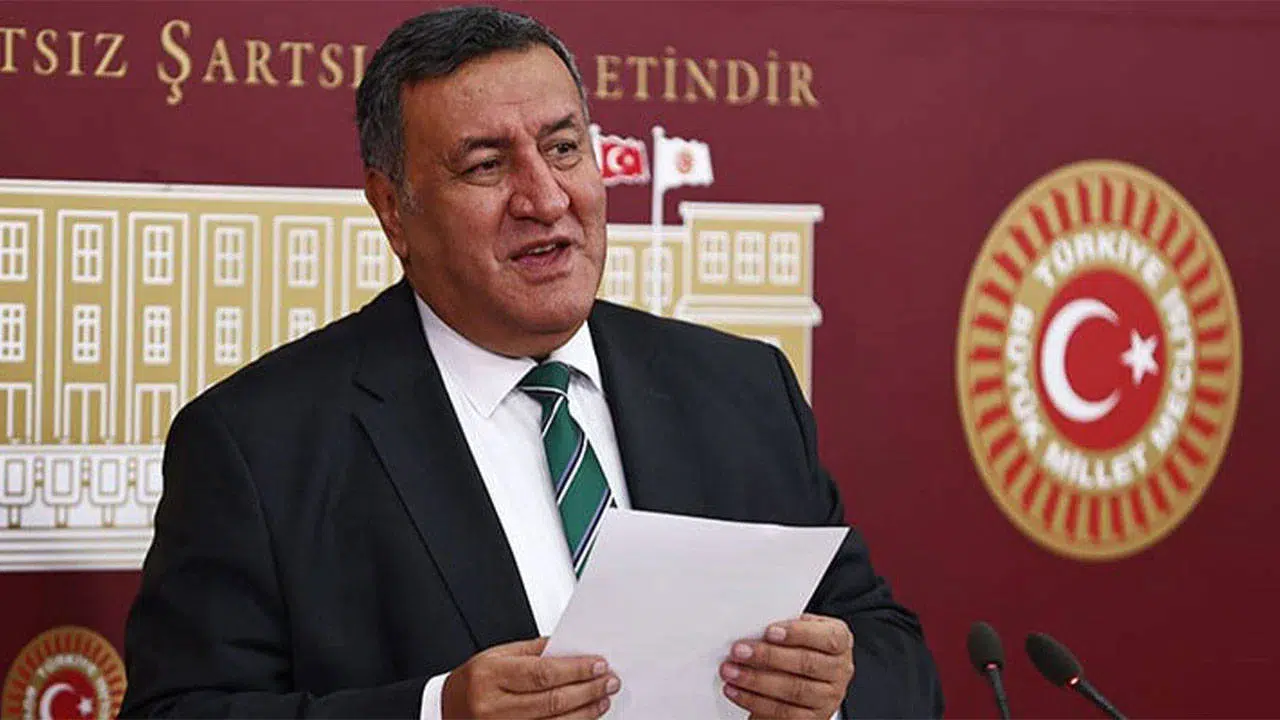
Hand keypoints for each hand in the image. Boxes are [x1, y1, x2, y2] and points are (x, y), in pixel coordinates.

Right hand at [441, 637, 619, 718]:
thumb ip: (533, 652)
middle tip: (609, 682)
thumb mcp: (496, 656)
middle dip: (587, 690)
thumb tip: (570, 649)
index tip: (599, 664)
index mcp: (491, 676)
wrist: (447, 710)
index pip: (542, 673)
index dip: (576, 669)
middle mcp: (494, 706)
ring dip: (585, 713)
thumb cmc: (473, 682)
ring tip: (602, 700)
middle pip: (552, 700)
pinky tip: (583, 718)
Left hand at [720, 613, 854, 718]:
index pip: (827, 637)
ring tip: (731, 672)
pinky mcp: (813, 718)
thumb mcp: (798, 630)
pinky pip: (784, 712)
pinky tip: (737, 691)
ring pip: (794, 689)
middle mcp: (839, 670)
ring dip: (757, 681)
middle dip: (768, 656)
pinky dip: (755, 701)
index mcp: (839, 641)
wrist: (800, 678)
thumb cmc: (798, 647)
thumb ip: (784, 627)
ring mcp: (828, 696)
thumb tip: (753, 625)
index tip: (770, 631)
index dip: (798, 633)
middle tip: (739, 651)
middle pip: (806, 663)